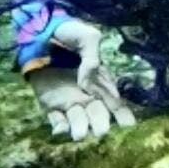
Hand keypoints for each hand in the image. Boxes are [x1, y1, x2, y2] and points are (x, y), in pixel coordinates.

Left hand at [26, 19, 136, 141]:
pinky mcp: (50, 103)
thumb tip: (86, 84)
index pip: (115, 101)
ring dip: (80, 129)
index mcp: (101, 80)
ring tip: (79, 135)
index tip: (128, 125)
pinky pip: (56, 119)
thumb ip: (92, 59)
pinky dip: (60, 127)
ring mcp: (68, 100)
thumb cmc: (68, 33)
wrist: (40, 32)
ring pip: (79, 120)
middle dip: (101, 124)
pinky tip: (61, 129)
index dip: (122, 114)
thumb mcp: (88, 37)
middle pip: (98, 114)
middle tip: (101, 132)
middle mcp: (87, 94)